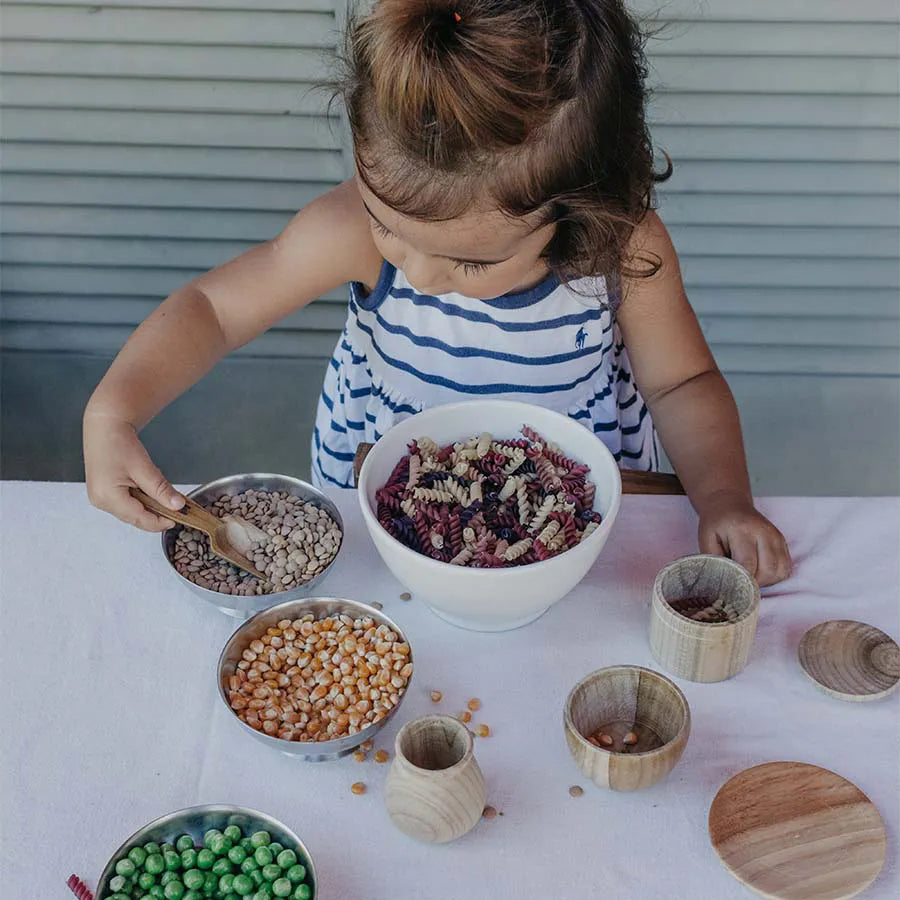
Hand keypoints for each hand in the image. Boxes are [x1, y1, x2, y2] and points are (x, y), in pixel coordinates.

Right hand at [84, 410, 184, 530]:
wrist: (104, 427)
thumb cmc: (118, 443)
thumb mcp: (144, 467)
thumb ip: (161, 489)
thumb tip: (178, 506)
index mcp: (108, 497)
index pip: (140, 519)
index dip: (161, 521)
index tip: (180, 518)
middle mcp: (100, 502)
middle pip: (135, 518)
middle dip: (157, 514)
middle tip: (177, 508)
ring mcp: (100, 499)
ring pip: (132, 512)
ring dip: (150, 507)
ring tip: (163, 494)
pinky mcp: (103, 494)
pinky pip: (126, 504)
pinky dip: (141, 500)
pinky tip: (148, 490)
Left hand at [697, 491, 791, 586]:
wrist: (729, 505)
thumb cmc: (716, 524)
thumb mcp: (706, 539)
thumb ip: (714, 560)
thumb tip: (724, 582)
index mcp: (742, 530)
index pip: (748, 564)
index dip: (741, 580)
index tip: (732, 586)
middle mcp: (764, 532)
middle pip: (768, 571)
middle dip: (754, 583)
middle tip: (740, 581)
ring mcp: (776, 536)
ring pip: (780, 571)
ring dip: (766, 581)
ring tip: (750, 575)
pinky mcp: (782, 541)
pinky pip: (786, 567)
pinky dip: (774, 575)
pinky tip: (760, 571)